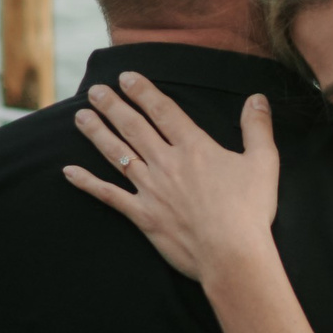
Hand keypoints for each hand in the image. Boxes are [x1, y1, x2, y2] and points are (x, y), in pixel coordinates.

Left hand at [65, 74, 279, 285]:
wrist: (232, 255)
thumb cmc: (250, 210)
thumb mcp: (264, 162)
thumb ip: (257, 127)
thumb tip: (256, 98)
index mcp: (194, 148)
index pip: (163, 110)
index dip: (143, 91)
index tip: (126, 77)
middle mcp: (167, 163)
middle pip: (134, 127)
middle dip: (112, 106)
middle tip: (95, 90)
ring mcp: (151, 189)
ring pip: (117, 154)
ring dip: (97, 133)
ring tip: (80, 117)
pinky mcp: (143, 216)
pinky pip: (109, 196)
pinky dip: (87, 183)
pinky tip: (69, 172)